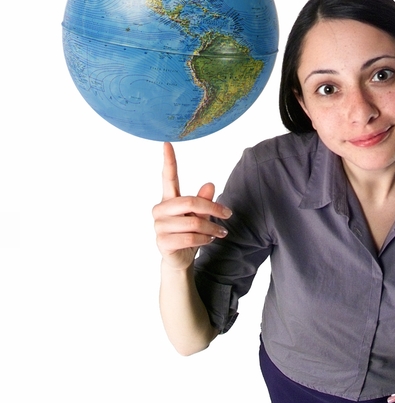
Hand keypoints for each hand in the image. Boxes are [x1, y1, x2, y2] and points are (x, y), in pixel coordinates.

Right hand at [153, 142, 231, 269]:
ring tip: (220, 232)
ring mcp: (159, 226)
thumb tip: (210, 185)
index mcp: (169, 199)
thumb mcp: (200, 216)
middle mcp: (160, 210)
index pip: (168, 177)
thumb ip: (204, 201)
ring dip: (212, 228)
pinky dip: (205, 239)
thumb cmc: (190, 234)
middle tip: (228, 214)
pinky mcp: (162, 241)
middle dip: (213, 208)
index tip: (167, 143)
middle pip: (190, 202)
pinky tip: (209, 240)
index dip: (168, 160)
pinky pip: (190, 237)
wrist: (180, 259)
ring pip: (193, 222)